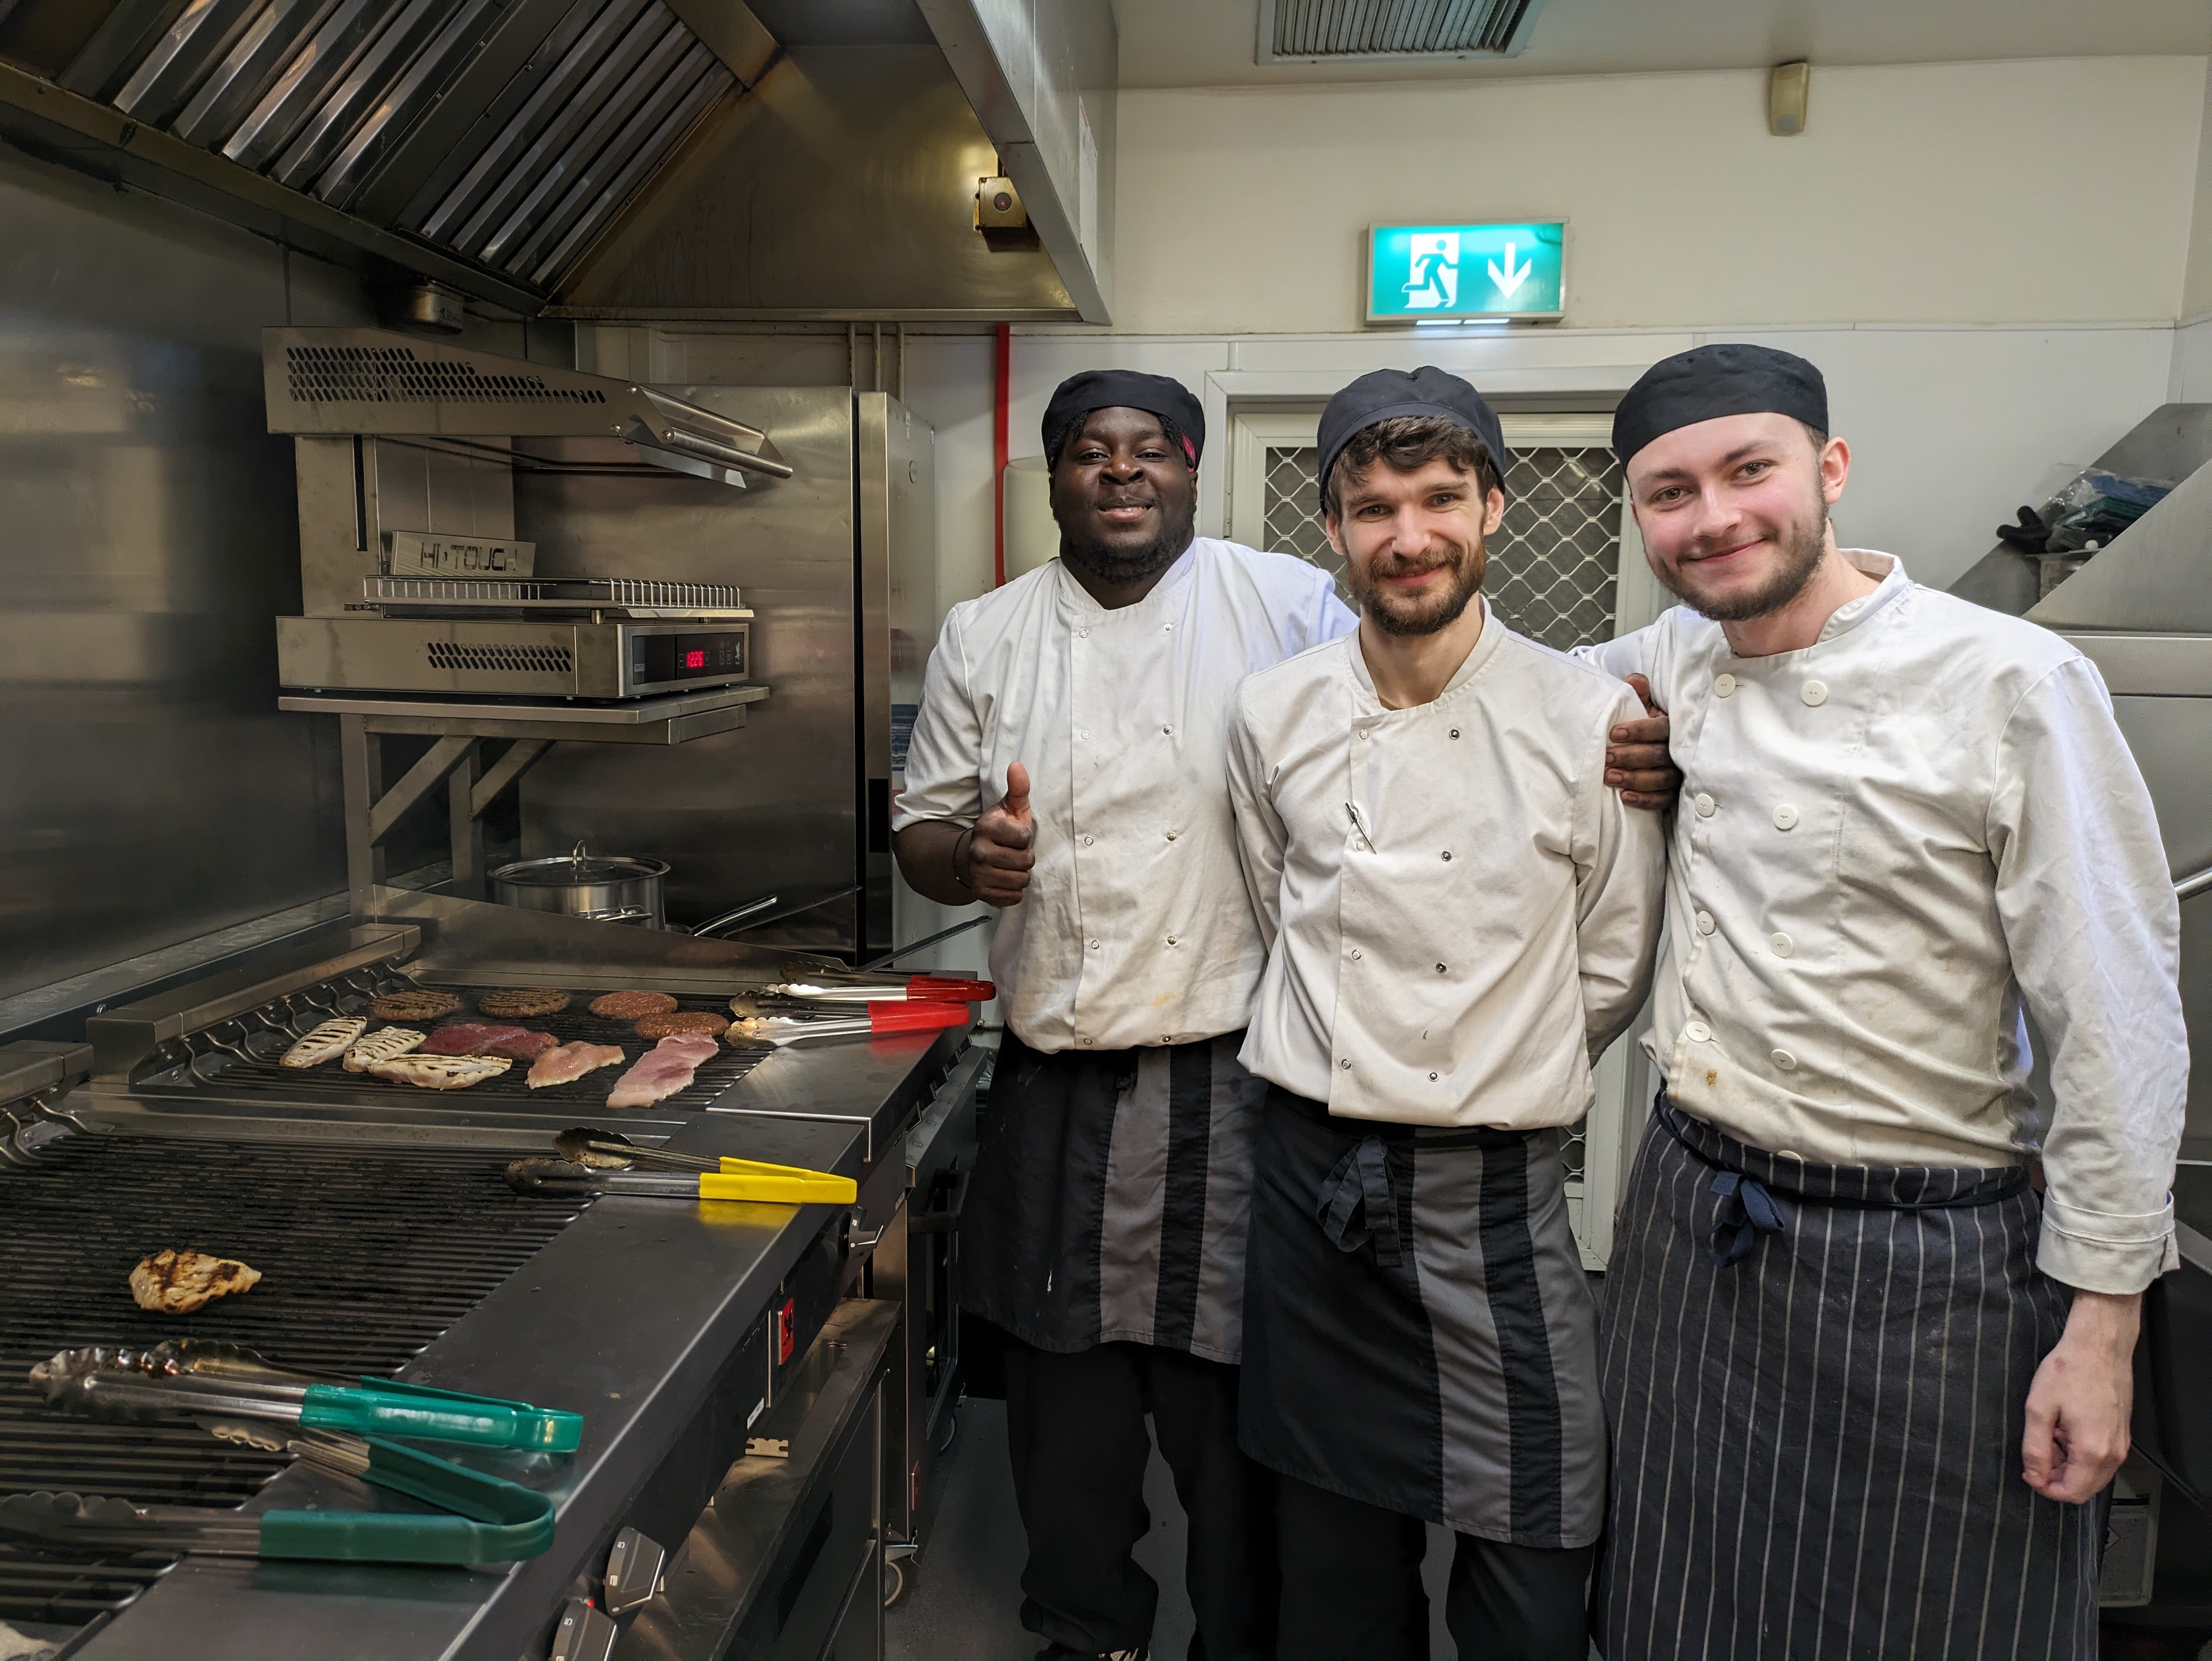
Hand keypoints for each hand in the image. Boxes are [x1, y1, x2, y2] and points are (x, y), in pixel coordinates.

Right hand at [962, 762, 1035, 907]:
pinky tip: (1005, 879)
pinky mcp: (981, 893)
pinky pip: (1013, 897)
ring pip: (1021, 880)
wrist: (970, 856)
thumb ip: (1018, 788)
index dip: (1025, 837)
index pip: (1024, 837)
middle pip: (1025, 861)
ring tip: (1010, 865)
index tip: (1015, 835)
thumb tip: (1017, 765)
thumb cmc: (998, 831)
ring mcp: (978, 874)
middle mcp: (979, 851)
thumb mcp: (1009, 807)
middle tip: (1014, 852)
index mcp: (986, 827)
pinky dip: (1014, 891)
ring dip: (1021, 874)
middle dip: (1025, 857)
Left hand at [1607, 673, 1680, 809]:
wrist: (1638, 748)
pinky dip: (1644, 799)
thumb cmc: (1637, 725)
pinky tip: (1624, 797)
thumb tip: (1635, 681)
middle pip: (1658, 755)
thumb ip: (1636, 693)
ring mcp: (1676, 774)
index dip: (1639, 731)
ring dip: (1634, 778)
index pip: (1661, 729)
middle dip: (1630, 757)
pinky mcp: (1671, 793)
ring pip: (1660, 779)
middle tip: (1606, 757)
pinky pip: (1662, 800)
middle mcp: (1676, 751)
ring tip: (1609, 777)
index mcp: (1670, 727)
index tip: (1614, 733)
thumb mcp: (1636, 706)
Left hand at [2021, 1288, 2139, 1502]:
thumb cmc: (2069, 1371)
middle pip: (2084, 1488)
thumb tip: (2034, 1477)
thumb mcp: (2039, 1408)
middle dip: (2056, 1477)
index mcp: (2093, 1452)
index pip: (2072, 1493)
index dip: (2045, 1488)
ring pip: (2092, 1474)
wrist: (2100, 1345)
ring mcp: (2121, 1445)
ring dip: (2068, 1464)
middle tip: (2037, 1450)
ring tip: (2050, 1434)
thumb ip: (2035, 1449)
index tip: (2028, 1471)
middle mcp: (2114, 1455)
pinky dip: (2080, 1453)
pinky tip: (2065, 1428)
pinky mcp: (2122, 1434)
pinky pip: (2101, 1458)